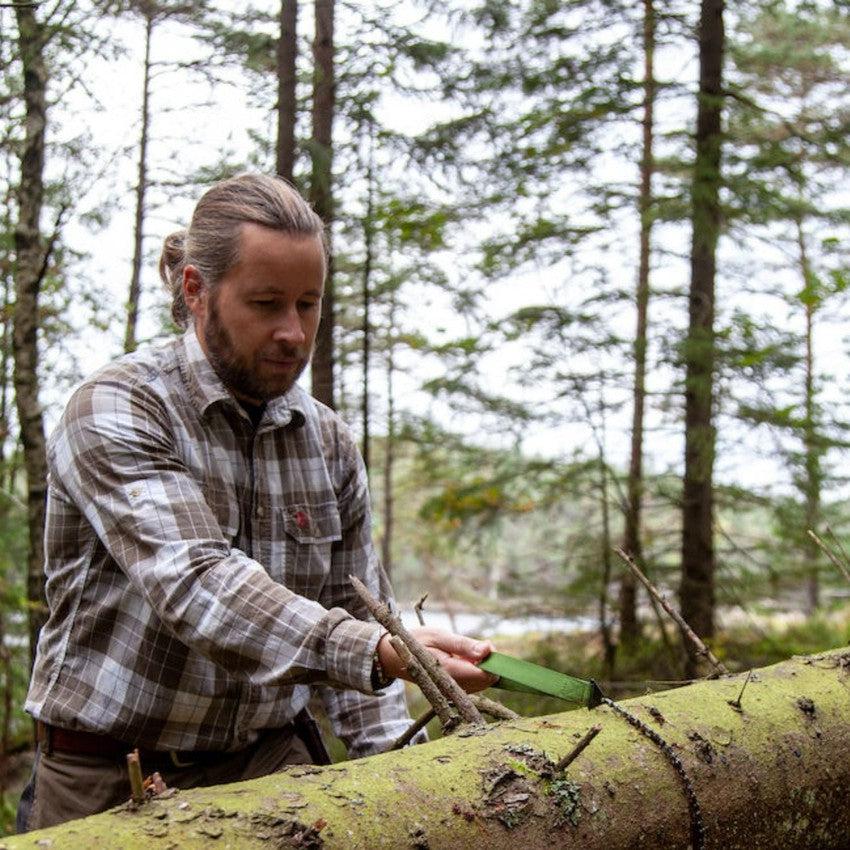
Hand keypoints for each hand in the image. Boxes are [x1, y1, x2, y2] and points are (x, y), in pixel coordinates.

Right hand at [377, 628, 497, 693]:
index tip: (486, 645)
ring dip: (482, 666)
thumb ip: (463, 645)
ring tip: (468, 651)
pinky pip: (473, 684)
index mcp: (449, 672)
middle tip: (477, 644)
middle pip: (487, 681)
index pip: (485, 675)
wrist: (393, 657)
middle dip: (489, 662)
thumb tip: (487, 650)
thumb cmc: (415, 642)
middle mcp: (451, 688)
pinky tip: (464, 659)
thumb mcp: (439, 636)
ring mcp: (451, 692)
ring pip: (482, 683)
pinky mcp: (451, 691)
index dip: (493, 660)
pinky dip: (474, 671)